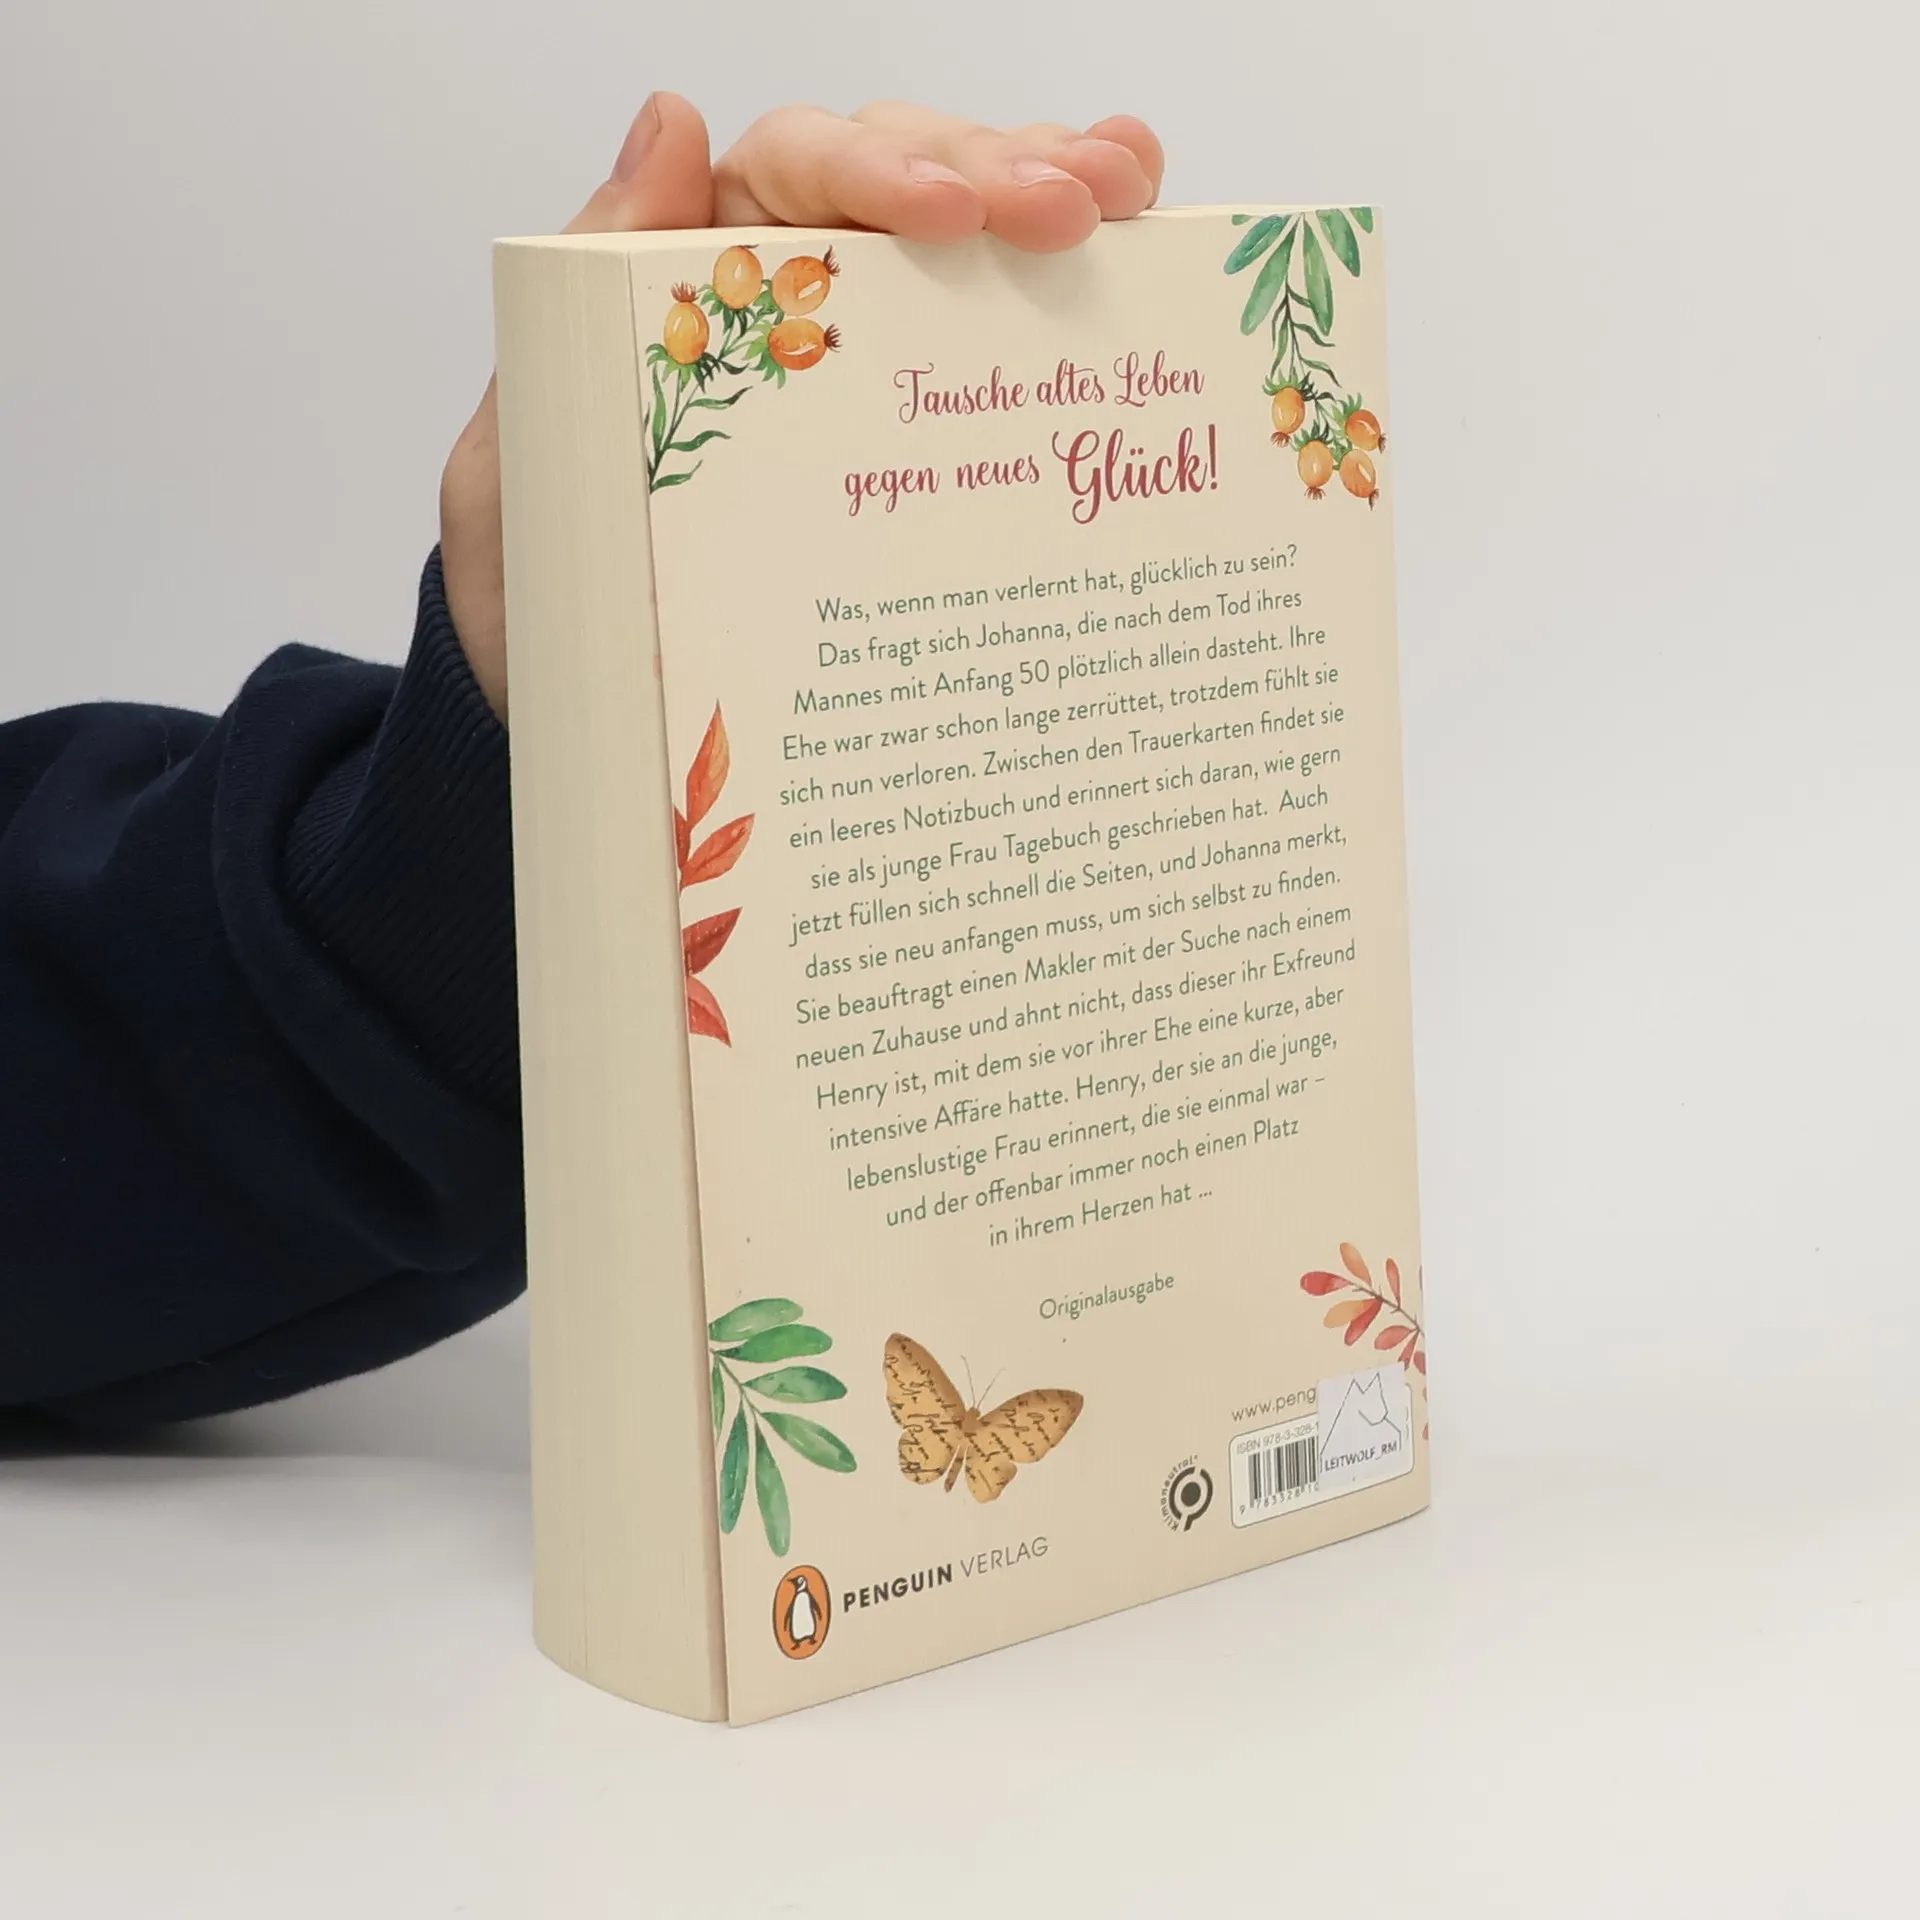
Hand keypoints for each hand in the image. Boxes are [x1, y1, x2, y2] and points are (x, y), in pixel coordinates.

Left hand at [439, 95, 1164, 716]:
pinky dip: (1089, 285)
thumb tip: (670, 123)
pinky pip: (1016, 345)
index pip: (792, 173)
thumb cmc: (550, 615)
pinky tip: (1149, 247)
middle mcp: (798, 308)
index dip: (876, 167)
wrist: (600, 750)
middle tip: (1075, 208)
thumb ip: (579, 305)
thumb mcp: (523, 468)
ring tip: (1128, 203)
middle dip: (999, 170)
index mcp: (697, 287)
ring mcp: (881, 373)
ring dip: (1062, 194)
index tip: (948, 213)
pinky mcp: (938, 453)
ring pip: (981, 241)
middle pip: (912, 181)